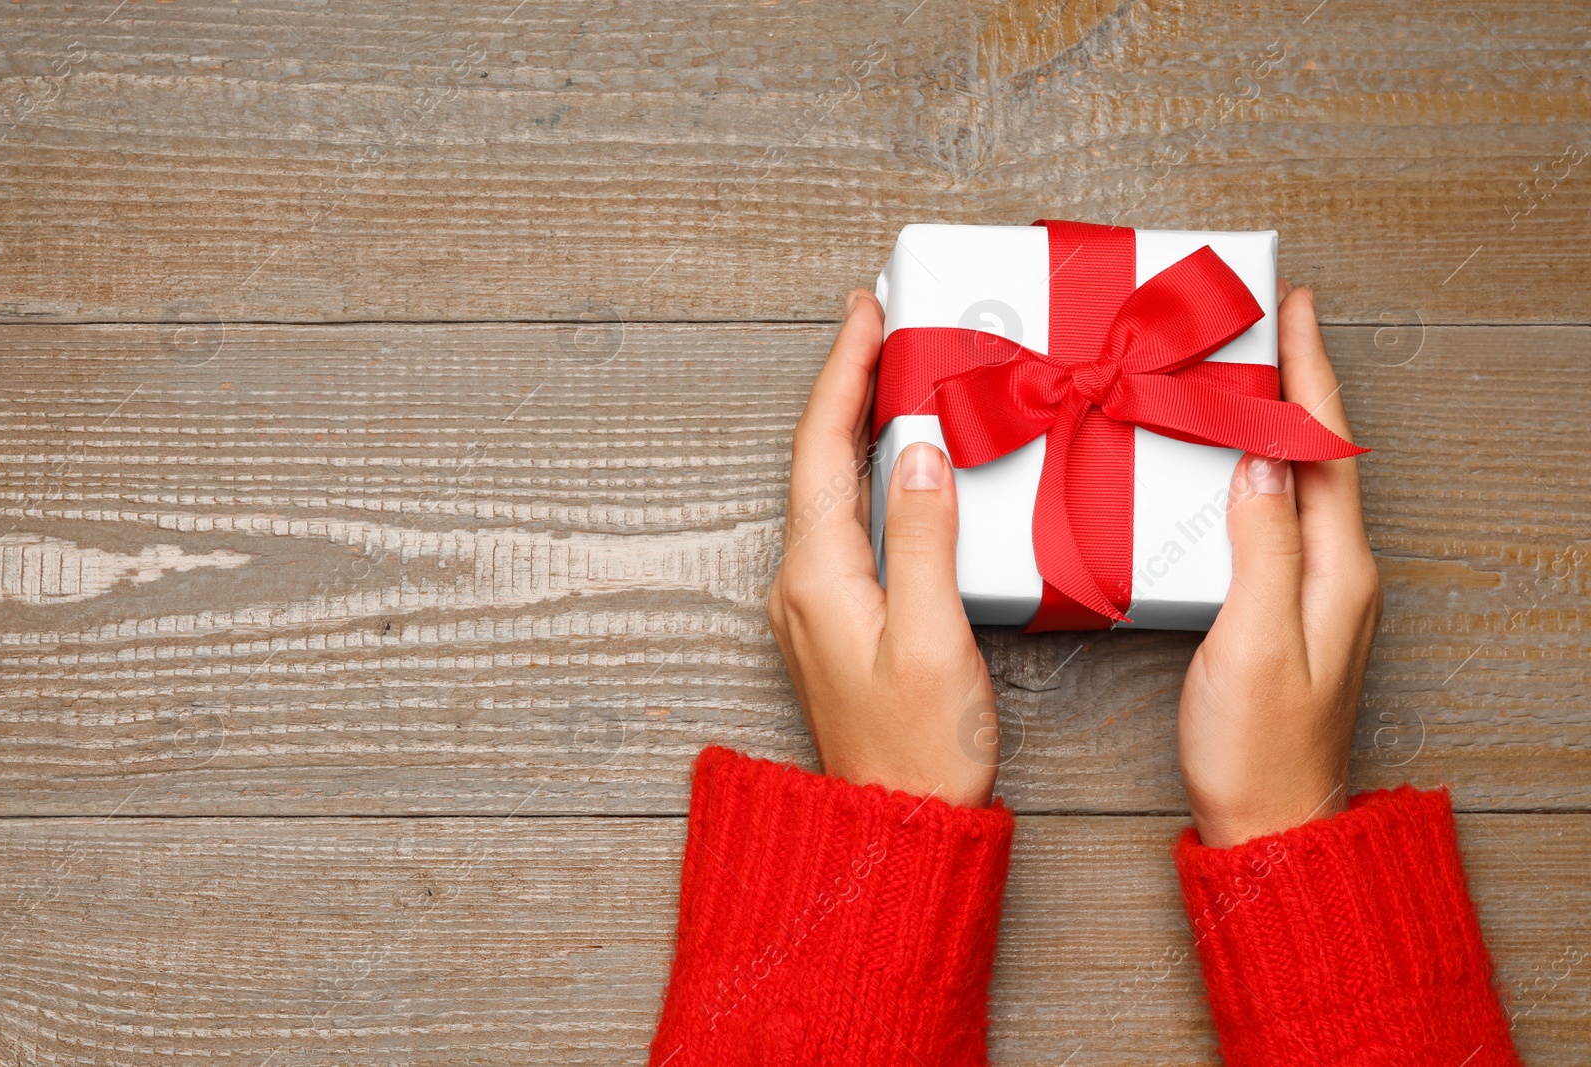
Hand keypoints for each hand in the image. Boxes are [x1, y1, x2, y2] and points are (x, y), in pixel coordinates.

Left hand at [767, 289, 1000, 807]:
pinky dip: (866, 474)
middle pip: (818, 459)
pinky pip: (844, 523)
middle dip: (847, 384)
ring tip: (890, 371)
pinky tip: (897, 465)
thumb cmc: (918, 750)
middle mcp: (802, 583)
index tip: (865, 312)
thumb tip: (922, 452)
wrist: (895, 826)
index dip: (843, 372)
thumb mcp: (933, 638)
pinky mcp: (837, 620)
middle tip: (882, 323)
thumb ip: (925, 540)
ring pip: (830, 488)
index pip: (822, 448)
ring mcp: (814, 603)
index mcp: (818, 576)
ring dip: (855, 425)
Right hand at [1178, 283, 1381, 847]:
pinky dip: (1252, 471)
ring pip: (1295, 480)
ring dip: (1272, 422)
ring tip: (1242, 374)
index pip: (1326, 447)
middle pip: (1318, 453)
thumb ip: (1261, 549)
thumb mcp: (1254, 643)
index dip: (1309, 374)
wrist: (1267, 823)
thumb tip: (1259, 462)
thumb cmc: (1258, 747)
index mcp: (1337, 570)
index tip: (1295, 310)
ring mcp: (1314, 591)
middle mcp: (1337, 572)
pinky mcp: (1284, 608)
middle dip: (1293, 382)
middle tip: (1263, 324)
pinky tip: (1224, 466)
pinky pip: (1274, 516)